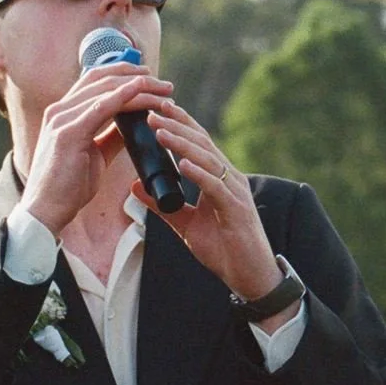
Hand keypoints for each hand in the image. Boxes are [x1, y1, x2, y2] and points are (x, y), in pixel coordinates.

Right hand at [19, 63, 175, 236]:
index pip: (95, 80)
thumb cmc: (68, 186)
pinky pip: (101, 107)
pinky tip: (140, 90)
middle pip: (102, 79)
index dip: (124, 74)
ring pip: (105, 90)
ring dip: (139, 87)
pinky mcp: (68, 133)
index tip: (150, 78)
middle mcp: (60, 110)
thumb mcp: (95, 155)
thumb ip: (111, 136)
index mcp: (64, 113)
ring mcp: (62, 119)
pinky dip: (123, 95)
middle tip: (165, 84)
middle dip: (137, 76)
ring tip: (164, 91)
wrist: (46, 210)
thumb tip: (134, 126)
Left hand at [142, 101, 287, 305]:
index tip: (157, 108)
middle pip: (202, 143)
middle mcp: (229, 179)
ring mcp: (235, 192)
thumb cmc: (224, 249)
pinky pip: (215, 187)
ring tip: (160, 131)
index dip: (179, 124)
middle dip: (177, 125)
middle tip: (153, 109)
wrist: (250, 276)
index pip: (198, 143)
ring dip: (182, 144)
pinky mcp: (236, 210)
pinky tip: (182, 164)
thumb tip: (135, 186)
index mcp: (219, 178)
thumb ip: (162, 204)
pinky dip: (198, 174)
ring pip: (207, 160)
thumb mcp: (185, 224)